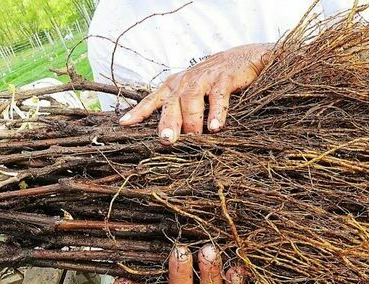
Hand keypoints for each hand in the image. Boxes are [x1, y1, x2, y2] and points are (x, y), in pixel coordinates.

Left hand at [118, 43, 271, 144]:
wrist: (243, 58)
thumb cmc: (214, 81)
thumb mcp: (192, 92)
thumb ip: (180, 111)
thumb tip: (167, 138)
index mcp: (174, 86)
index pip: (153, 100)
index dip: (139, 112)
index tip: (124, 124)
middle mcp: (185, 82)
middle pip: (171, 104)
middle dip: (168, 122)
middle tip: (166, 141)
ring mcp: (204, 79)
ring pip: (192, 100)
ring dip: (192, 120)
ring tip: (194, 137)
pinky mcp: (224, 78)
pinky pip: (218, 97)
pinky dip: (217, 112)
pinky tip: (216, 127)